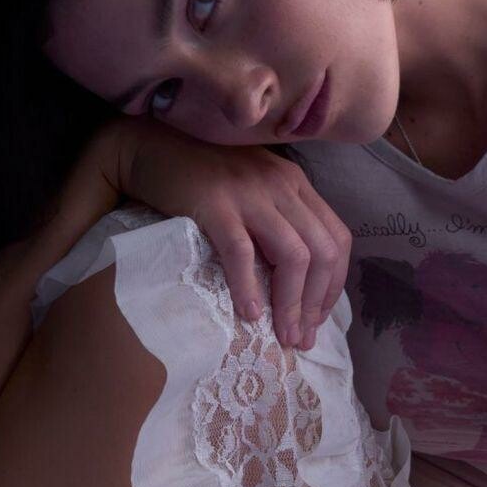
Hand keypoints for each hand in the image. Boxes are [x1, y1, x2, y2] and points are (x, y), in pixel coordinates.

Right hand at [99, 116, 352, 350]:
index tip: (317, 319)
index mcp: (296, 183)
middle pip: (322, 251)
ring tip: (282, 335)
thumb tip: (293, 282)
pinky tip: (248, 314)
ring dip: (291, 302)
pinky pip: (242, 251)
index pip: (337, 238)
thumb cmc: (199, 178)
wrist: (149, 148)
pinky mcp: (215, 203)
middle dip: (316, 302)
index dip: (334, 285)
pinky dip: (248, 286)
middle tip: (301, 338)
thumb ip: (276, 222)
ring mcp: (250, 192)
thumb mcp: (252, 192)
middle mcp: (281, 184)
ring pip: (292, 255)